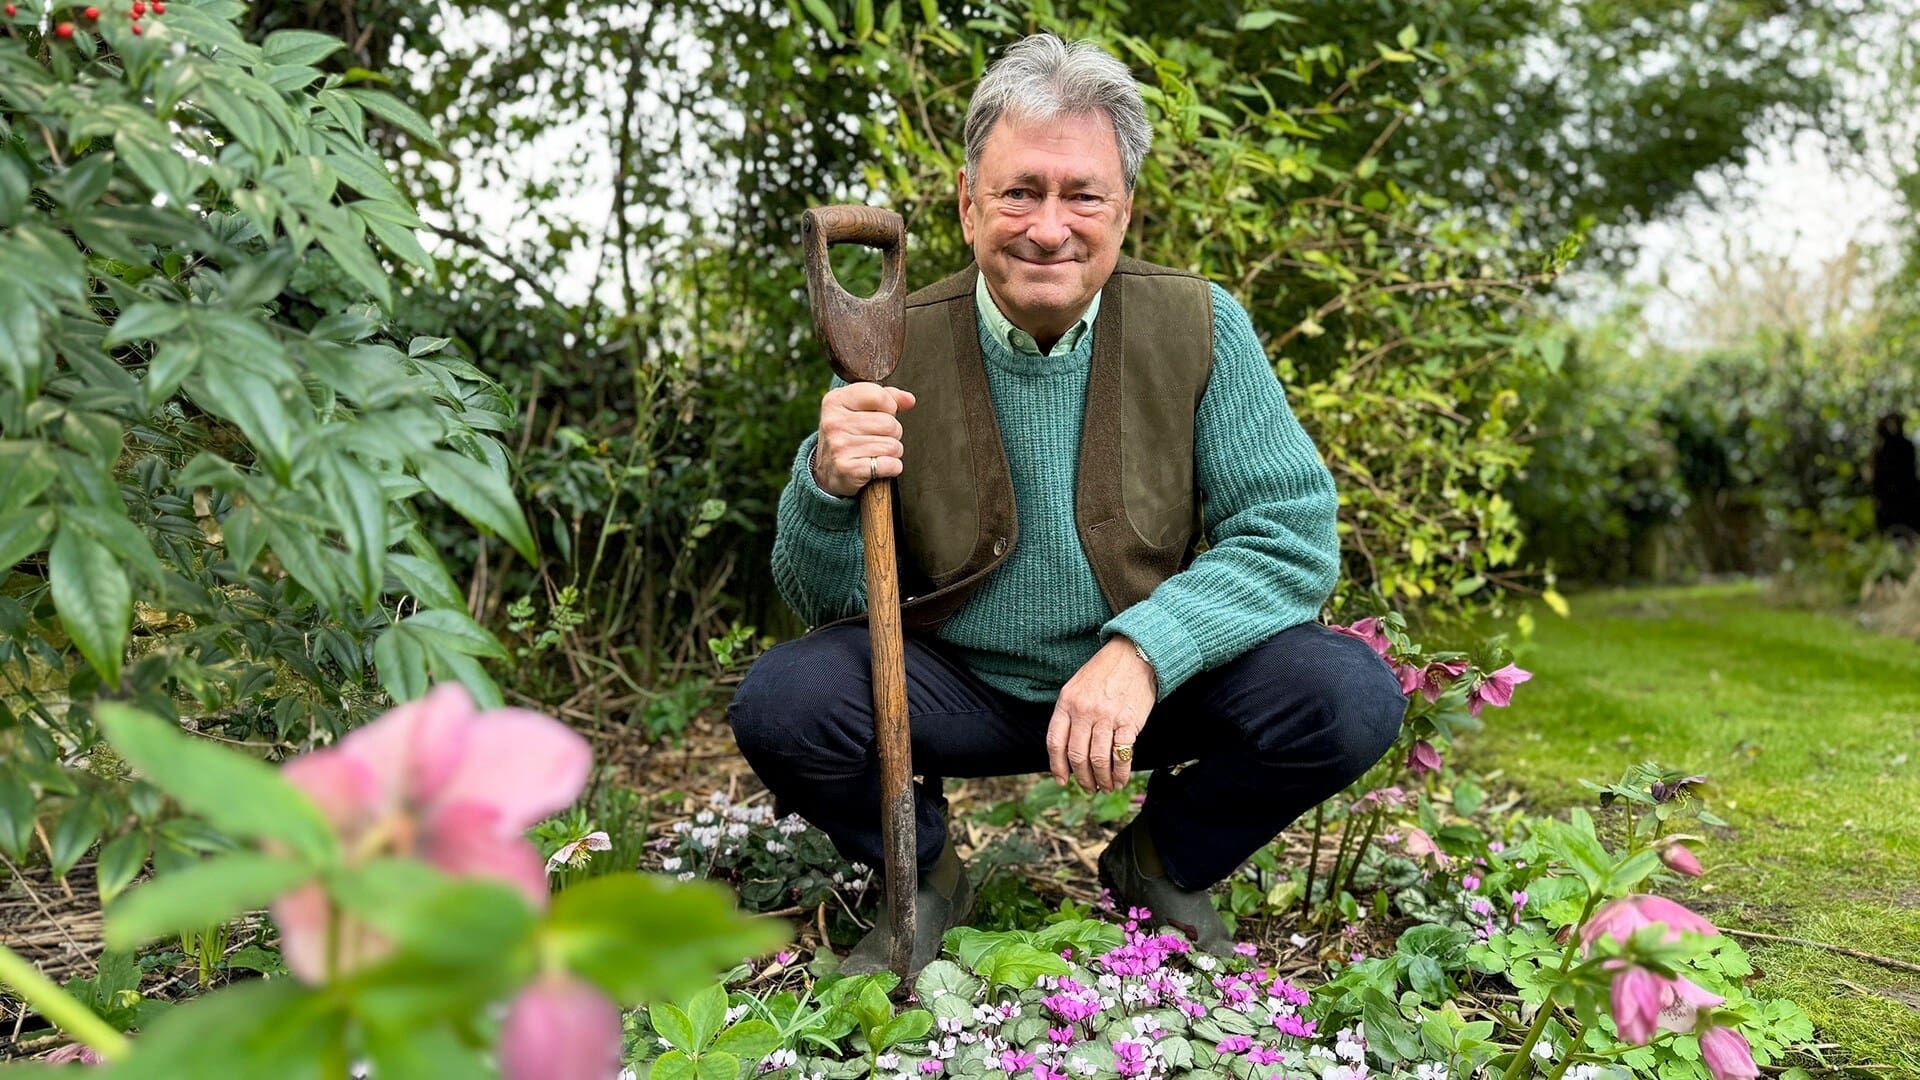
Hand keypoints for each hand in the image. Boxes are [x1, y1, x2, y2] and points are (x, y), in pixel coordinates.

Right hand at [813, 382, 916, 497]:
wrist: (827, 471)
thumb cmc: (850, 434)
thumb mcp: (859, 408)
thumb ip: (887, 397)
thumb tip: (909, 400)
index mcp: (835, 400)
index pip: (878, 395)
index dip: (889, 407)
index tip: (881, 414)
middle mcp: (834, 422)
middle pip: (889, 424)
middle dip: (893, 433)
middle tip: (878, 438)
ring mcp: (839, 446)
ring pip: (892, 446)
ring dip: (892, 452)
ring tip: (876, 453)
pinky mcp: (847, 469)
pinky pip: (889, 465)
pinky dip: (891, 468)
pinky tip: (878, 466)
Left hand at [1047, 637, 1154, 792]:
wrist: (1134, 655)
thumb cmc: (1105, 672)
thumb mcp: (1077, 686)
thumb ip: (1069, 714)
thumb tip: (1067, 748)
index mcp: (1067, 702)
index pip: (1055, 741)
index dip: (1057, 766)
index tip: (1062, 780)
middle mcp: (1084, 710)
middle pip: (1076, 754)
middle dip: (1082, 778)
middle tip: (1088, 788)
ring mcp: (1106, 717)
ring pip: (1098, 759)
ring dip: (1101, 779)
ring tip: (1105, 787)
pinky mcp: (1128, 722)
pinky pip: (1121, 755)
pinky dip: (1120, 773)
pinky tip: (1120, 780)